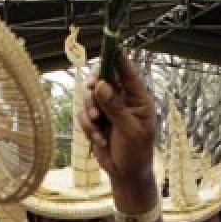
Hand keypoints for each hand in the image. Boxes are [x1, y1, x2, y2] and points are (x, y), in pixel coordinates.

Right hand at [78, 49, 157, 187]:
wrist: (126, 175)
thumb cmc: (136, 153)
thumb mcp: (130, 131)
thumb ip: (116, 108)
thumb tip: (102, 85)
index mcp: (138, 98)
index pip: (126, 72)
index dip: (116, 58)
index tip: (108, 47)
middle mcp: (121, 99)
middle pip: (101, 78)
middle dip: (93, 90)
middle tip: (92, 96)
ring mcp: (107, 109)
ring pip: (88, 96)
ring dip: (89, 113)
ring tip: (99, 131)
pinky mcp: (95, 120)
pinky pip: (82, 114)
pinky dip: (87, 127)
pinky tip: (99, 140)